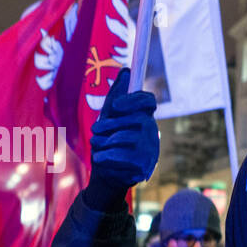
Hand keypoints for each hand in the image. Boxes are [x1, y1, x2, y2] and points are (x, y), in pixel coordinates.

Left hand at [87, 68, 158, 199]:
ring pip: (127, 138)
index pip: (148, 101)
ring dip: (104, 142)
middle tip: (94, 130)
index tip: (115, 106)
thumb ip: (115, 96)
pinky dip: (106, 157)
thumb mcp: (107, 118)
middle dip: (111, 124)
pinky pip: (122, 156)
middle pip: (137, 119)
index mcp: (143, 118)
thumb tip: (126, 71)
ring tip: (97, 146)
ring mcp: (150, 151)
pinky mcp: (143, 167)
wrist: (104, 176)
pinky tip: (102, 159)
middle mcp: (151, 133)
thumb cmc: (107, 144)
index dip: (133, 100)